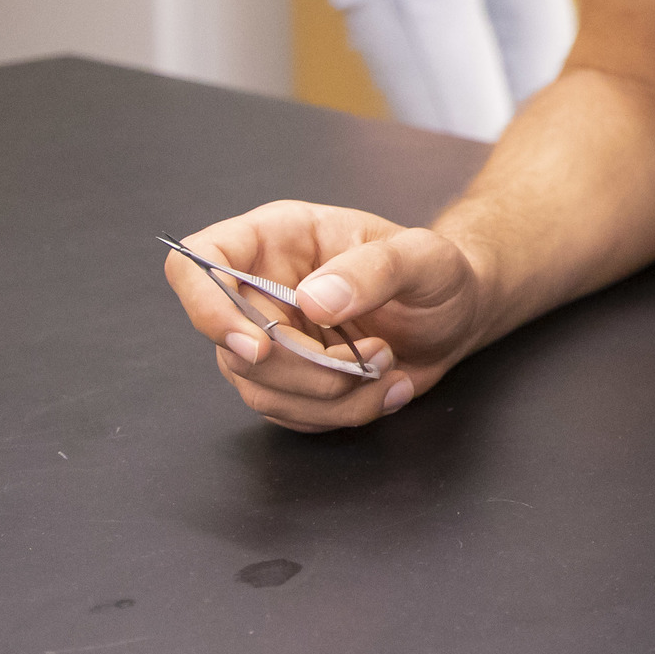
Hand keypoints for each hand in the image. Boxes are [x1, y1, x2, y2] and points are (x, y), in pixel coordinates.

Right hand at [162, 202, 492, 431]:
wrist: (457, 315)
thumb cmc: (437, 272)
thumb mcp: (425, 257)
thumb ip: (374, 269)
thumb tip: (313, 301)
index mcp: (276, 239)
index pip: (197, 264)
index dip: (206, 306)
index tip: (258, 345)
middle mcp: (260, 289)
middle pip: (232, 345)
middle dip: (306, 367)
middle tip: (374, 356)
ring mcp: (268, 339)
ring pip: (259, 389)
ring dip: (332, 395)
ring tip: (389, 365)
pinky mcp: (288, 380)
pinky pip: (290, 414)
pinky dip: (342, 413)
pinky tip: (387, 388)